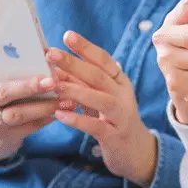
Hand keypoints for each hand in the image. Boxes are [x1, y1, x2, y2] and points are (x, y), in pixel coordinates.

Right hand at [0, 14, 61, 161]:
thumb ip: (6, 66)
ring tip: (68, 97)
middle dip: (28, 86)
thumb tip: (36, 45)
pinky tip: (66, 109)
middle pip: (2, 92)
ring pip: (18, 113)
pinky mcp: (8, 136)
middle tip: (51, 80)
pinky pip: (31, 126)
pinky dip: (49, 116)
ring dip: (45, 105)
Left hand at [46, 31, 156, 187]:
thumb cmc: (112, 120)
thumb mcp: (98, 98)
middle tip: (51, 53)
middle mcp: (123, 96)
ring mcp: (121, 116)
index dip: (86, 48)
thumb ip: (81, 83)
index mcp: (120, 82)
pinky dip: (78, 120)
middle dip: (74, 63)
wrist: (135, 152)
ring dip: (75, 89)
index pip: (104, 60)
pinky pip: (97, 127)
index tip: (67, 35)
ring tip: (53, 83)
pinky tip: (60, 115)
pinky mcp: (115, 137)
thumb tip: (55, 66)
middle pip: (99, 76)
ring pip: (100, 99)